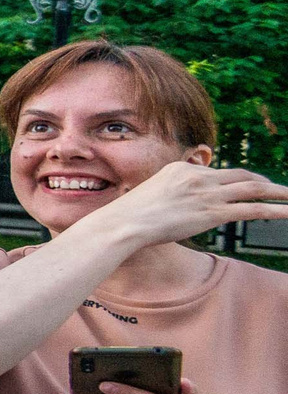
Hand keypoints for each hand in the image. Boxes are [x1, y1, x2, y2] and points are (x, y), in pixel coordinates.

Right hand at [71, 161, 287, 252]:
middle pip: (243, 176)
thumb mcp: (150, 195)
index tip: (249, 187)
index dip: (239, 181)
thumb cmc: (129, 216)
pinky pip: (253, 209)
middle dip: (266, 183)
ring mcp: (207, 194)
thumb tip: (174, 206)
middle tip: (280, 190)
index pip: (219, 173)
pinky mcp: (213, 212)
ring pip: (254, 190)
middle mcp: (198, 177)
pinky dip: (276, 211)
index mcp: (182, 169)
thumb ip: (169, 194)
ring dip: (279, 194)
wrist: (123, 224)